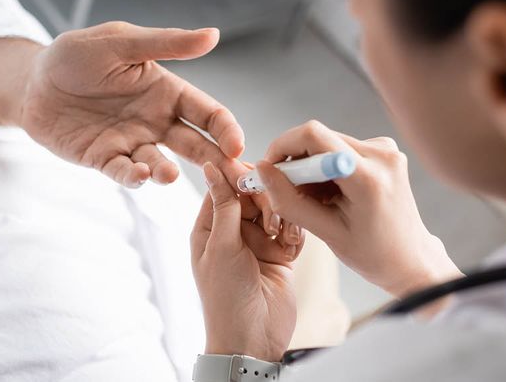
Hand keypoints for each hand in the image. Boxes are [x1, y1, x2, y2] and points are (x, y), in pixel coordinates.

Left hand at [20, 22, 244, 186]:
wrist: (31, 82)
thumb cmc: (76, 55)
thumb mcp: (121, 42)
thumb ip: (166, 43)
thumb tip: (213, 35)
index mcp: (166, 91)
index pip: (207, 113)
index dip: (226, 130)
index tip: (237, 146)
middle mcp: (155, 121)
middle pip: (195, 145)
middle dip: (216, 163)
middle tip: (232, 180)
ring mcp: (131, 143)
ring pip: (161, 164)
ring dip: (168, 173)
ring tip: (167, 174)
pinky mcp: (104, 160)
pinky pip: (124, 173)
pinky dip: (134, 178)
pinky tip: (140, 176)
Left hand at [191, 162, 304, 361]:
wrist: (252, 339)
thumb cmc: (226, 297)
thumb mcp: (221, 246)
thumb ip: (223, 205)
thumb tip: (212, 168)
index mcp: (209, 227)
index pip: (225, 187)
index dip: (241, 177)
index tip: (258, 172)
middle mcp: (233, 231)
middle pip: (255, 195)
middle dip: (267, 199)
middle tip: (273, 217)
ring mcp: (258, 242)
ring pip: (277, 209)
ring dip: (284, 217)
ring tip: (284, 236)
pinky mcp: (281, 254)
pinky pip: (293, 229)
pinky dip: (296, 233)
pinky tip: (292, 245)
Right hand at [255, 121, 461, 297]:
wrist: (412, 259)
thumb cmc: (373, 254)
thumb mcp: (326, 233)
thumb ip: (290, 201)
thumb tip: (263, 170)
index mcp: (368, 176)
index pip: (313, 135)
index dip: (282, 146)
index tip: (270, 169)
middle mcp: (381, 153)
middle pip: (318, 137)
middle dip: (296, 162)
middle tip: (291, 194)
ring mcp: (385, 149)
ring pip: (327, 143)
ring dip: (311, 168)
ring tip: (318, 202)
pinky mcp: (384, 150)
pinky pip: (340, 149)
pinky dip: (327, 168)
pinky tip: (333, 195)